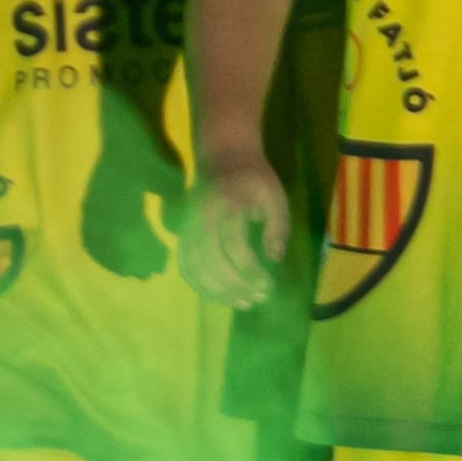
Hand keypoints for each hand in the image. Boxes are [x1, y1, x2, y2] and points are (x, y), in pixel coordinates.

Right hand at [179, 158, 287, 307]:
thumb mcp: (275, 195)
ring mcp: (189, 226)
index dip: (249, 269)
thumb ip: (277, 226)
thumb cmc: (254, 179)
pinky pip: (186, 265)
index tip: (267, 285)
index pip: (233, 244)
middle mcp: (202, 217)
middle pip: (210, 260)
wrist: (224, 157)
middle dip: (233, 285)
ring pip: (195, 266)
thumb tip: (274, 259)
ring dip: (216, 291)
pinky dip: (200, 285)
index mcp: (227, 205)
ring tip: (241, 303)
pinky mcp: (184, 234)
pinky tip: (219, 296)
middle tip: (256, 299)